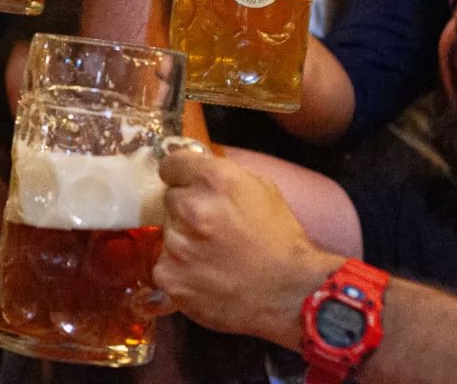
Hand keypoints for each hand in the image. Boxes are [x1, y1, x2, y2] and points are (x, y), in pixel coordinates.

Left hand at [152, 148, 338, 347]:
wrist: (292, 293)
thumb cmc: (280, 237)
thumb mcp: (259, 186)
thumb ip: (222, 172)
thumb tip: (195, 169)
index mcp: (213, 179)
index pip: (171, 164)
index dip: (181, 175)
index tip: (188, 185)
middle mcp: (190, 206)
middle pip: (170, 198)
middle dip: (186, 208)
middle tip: (210, 226)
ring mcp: (176, 244)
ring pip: (167, 232)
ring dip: (183, 240)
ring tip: (212, 255)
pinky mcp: (169, 277)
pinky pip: (164, 264)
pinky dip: (179, 270)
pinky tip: (203, 276)